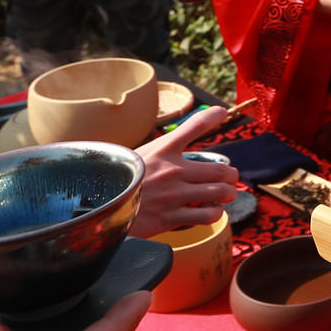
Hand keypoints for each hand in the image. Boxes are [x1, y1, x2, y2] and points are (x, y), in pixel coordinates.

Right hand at [132, 104, 241, 237]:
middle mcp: (172, 172)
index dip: (211, 117)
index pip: (192, 127)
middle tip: (231, 178)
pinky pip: (207, 215)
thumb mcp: (140, 156)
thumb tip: (182, 141)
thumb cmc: (121, 181)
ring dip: (228, 194)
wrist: (98, 210)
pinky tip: (210, 211)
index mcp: (162, 151)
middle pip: (221, 170)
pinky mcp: (170, 218)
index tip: (222, 112)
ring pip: (219, 193)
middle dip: (232, 175)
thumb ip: (163, 151)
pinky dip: (214, 213)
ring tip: (226, 195)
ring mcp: (173, 196)